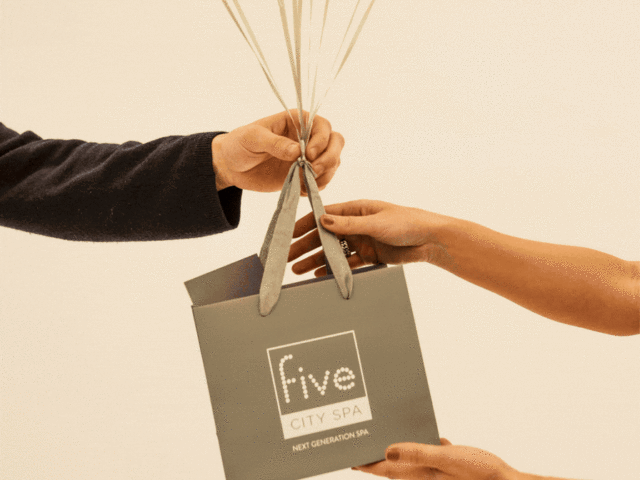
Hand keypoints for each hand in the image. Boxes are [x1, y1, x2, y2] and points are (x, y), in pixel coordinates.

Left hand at [211, 109, 343, 193]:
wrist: (231, 166)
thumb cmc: (239, 144)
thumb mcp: (252, 138)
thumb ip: (275, 143)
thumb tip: (297, 151)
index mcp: (297, 121)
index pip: (323, 126)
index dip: (321, 140)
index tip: (308, 154)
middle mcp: (307, 137)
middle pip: (335, 142)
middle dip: (330, 157)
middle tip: (313, 171)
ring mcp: (308, 157)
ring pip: (333, 162)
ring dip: (325, 174)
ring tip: (305, 183)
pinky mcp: (304, 174)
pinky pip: (322, 180)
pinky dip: (317, 186)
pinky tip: (300, 190)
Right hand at [288, 199, 451, 275]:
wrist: (430, 240)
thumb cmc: (406, 222)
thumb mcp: (375, 222)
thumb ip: (349, 223)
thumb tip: (323, 220)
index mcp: (355, 210)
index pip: (324, 215)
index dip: (305, 224)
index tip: (289, 234)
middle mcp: (355, 224)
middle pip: (324, 236)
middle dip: (305, 246)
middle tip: (288, 258)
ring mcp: (361, 241)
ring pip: (333, 251)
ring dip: (315, 260)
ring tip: (298, 270)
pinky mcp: (369, 256)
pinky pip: (347, 264)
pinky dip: (333, 270)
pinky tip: (320, 276)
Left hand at [352, 439, 519, 479]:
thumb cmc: (480, 474)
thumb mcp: (447, 459)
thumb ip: (417, 453)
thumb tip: (387, 449)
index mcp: (419, 474)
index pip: (384, 468)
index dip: (366, 463)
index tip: (349, 458)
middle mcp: (425, 475)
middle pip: (393, 465)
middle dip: (378, 456)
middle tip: (362, 446)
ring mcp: (438, 472)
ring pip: (412, 459)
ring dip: (400, 449)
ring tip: (388, 437)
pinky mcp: (451, 466)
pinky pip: (432, 454)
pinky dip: (425, 445)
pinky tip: (430, 435)